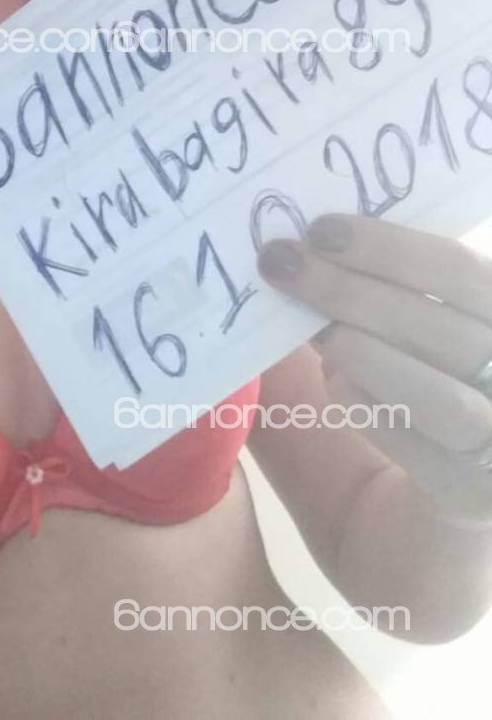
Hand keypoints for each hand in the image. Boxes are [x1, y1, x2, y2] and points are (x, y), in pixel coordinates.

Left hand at [257, 214, 491, 528]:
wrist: (427, 527)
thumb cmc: (401, 407)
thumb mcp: (384, 342)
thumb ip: (356, 301)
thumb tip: (290, 249)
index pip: (459, 271)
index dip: (391, 246)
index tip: (319, 227)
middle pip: (450, 323)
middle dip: (356, 289)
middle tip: (283, 262)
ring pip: (443, 395)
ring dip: (364, 351)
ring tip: (308, 327)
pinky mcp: (478, 497)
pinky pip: (432, 454)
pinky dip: (380, 417)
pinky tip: (338, 389)